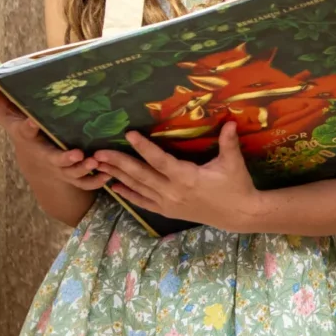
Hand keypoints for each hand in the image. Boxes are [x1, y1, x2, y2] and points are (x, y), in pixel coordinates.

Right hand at [0, 75, 110, 191]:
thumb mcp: (8, 115)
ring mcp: (59, 168)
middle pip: (53, 159)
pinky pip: (85, 184)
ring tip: (95, 161)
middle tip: (77, 154)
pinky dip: (96, 181)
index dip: (29, 128)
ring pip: (71, 173)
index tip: (34, 122)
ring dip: (83, 170)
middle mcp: (44, 154)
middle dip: (64, 159)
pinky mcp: (72, 176)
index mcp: (29, 138)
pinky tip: (107, 175)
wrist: (35, 162)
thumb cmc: (24, 131)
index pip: (25, 132)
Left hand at [93, 122, 261, 231]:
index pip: (160, 160)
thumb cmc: (236, 186)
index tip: (129, 134)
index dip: (143, 147)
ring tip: (100, 166)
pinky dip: (128, 194)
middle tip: (98, 153)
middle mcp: (172, 192)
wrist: (238, 214)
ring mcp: (168, 203)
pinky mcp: (168, 211)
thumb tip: (230, 121)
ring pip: (138, 188)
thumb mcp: (233, 163)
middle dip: (118, 163)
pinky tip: (114, 187)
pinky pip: (143, 202)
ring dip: (118, 176)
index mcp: (187, 178)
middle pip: (140, 175)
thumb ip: (228, 142)